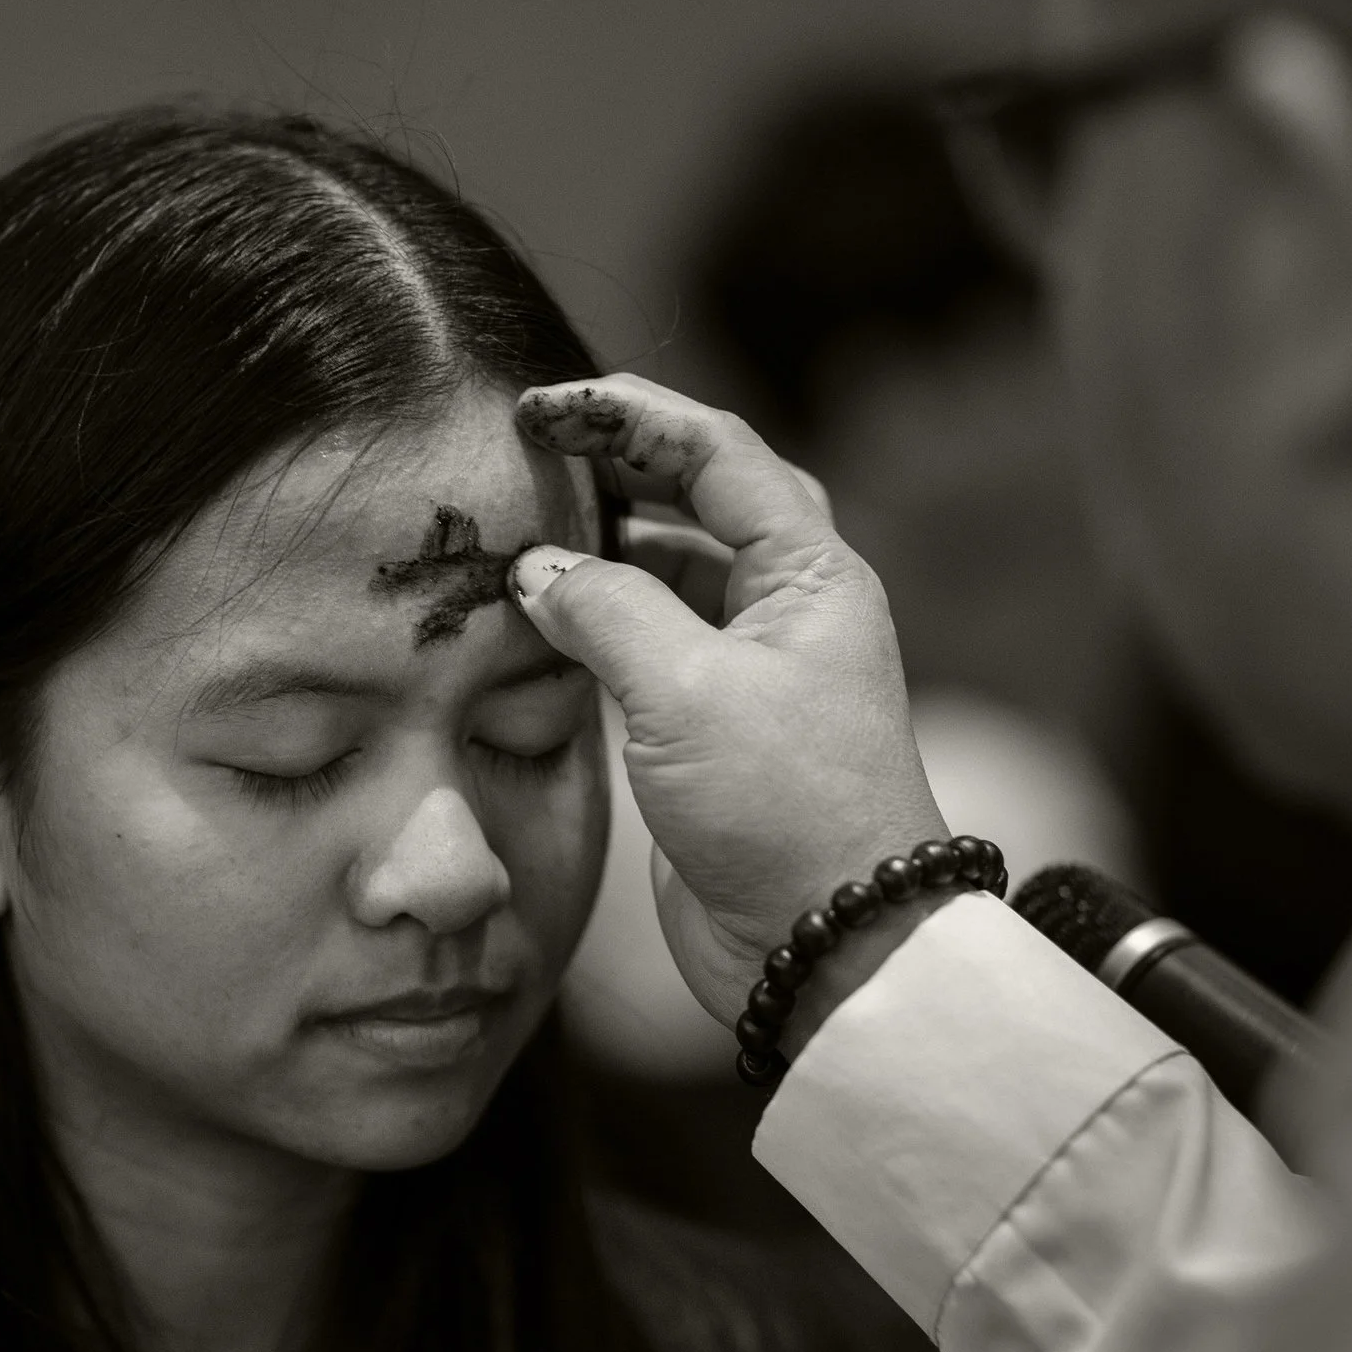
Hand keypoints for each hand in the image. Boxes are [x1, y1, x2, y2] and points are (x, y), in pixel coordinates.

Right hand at [512, 374, 946, 1025]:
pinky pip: (650, 646)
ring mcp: (752, 673)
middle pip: (701, 499)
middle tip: (532, 449)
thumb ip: (604, 612)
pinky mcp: (714, 733)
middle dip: (619, 466)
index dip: (627, 416)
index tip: (540, 408)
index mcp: (810, 575)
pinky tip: (540, 620)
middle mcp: (789, 610)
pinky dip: (597, 621)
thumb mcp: (687, 691)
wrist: (828, 943)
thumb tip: (536, 571)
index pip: (716, 453)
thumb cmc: (783, 809)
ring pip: (672, 575)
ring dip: (604, 549)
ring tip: (523, 531)